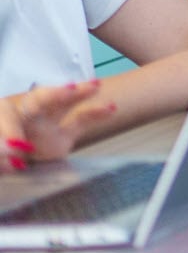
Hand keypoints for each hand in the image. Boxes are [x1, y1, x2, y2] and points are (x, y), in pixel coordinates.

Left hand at [2, 82, 118, 165]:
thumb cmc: (5, 155)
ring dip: (79, 93)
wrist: (16, 167)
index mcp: (6, 117)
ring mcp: (47, 123)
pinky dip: (96, 113)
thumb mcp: (0, 153)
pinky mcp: (65, 135)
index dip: (11, 128)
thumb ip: (2, 150)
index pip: (7, 113)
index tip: (17, 146)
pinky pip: (81, 121)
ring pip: (63, 104)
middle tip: (69, 90)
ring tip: (95, 85)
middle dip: (55, 94)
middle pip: (39, 99)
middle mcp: (26, 116)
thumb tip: (12, 150)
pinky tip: (110, 108)